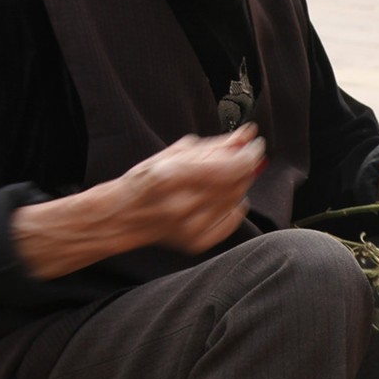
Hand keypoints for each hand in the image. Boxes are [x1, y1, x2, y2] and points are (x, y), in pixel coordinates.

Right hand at [12, 126, 264, 279]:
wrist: (123, 216)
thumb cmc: (145, 181)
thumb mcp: (174, 154)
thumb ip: (214, 145)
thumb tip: (247, 135)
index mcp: (173, 176)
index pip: (232, 166)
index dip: (250, 153)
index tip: (256, 144)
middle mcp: (182, 205)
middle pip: (237, 182)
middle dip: (245, 166)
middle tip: (240, 155)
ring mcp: (190, 227)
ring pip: (237, 200)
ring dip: (238, 183)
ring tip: (222, 175)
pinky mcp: (196, 242)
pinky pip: (232, 221)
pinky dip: (234, 206)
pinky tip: (220, 197)